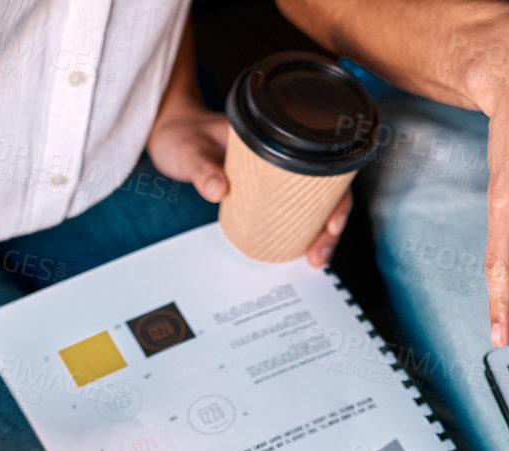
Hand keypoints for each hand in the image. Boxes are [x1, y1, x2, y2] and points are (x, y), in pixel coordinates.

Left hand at [146, 106, 352, 268]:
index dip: (336, 196)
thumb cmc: (183, 134)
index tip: (332, 223)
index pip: (321, 165)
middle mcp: (282, 156)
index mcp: (276, 138)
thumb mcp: (190, 151)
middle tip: (319, 254)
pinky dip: (300, 231)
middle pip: (324, 191)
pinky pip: (290, 210)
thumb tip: (219, 189)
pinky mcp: (263, 190)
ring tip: (314, 259)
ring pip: (311, 204)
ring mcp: (274, 174)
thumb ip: (202, 169)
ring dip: (318, 233)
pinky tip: (300, 250)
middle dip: (330, 226)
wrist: (171, 133)